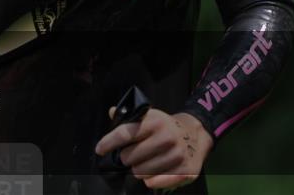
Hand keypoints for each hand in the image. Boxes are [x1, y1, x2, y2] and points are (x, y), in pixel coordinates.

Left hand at [95, 108, 212, 191]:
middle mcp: (166, 137)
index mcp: (154, 121)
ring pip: (141, 172)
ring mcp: (176, 155)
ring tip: (142, 163)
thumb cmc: (164, 127)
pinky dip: (150, 180)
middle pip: (129, 156)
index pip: (125, 133)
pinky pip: (156, 182)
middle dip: (125, 158)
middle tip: (130, 156)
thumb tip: (112, 112)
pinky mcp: (184, 170)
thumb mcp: (149, 116)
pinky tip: (151, 175)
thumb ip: (129, 116)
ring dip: (137, 170)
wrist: (194, 134)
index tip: (99, 150)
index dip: (108, 142)